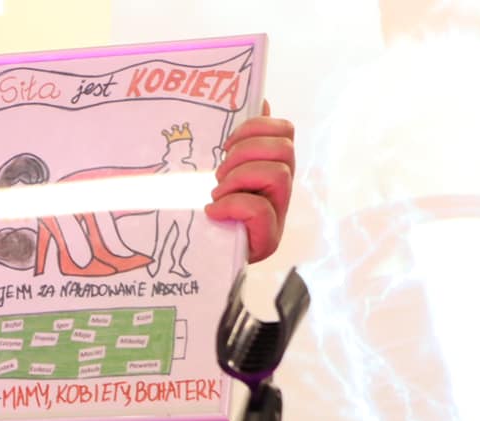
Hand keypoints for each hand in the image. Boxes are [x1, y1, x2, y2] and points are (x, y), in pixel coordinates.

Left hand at [206, 105, 294, 263]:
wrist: (195, 260)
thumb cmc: (205, 211)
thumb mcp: (215, 170)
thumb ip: (237, 141)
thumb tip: (259, 101)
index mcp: (272, 166)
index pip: (284, 130)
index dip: (255, 128)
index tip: (226, 144)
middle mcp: (280, 188)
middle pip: (284, 149)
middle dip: (245, 152)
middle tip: (219, 172)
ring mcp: (277, 213)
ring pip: (278, 175)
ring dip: (239, 178)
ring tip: (217, 192)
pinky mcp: (267, 239)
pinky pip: (260, 210)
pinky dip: (233, 206)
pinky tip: (214, 211)